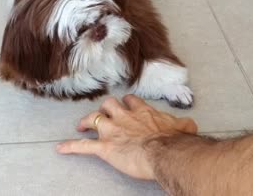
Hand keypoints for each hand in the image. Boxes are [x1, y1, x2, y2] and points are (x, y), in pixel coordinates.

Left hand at [56, 95, 197, 179]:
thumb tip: (191, 124)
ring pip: (94, 119)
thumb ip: (184, 124)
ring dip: (87, 121)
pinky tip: (61, 148)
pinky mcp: (105, 148)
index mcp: (142, 112)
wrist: (164, 152)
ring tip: (82, 126)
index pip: (131, 100)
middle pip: (109, 104)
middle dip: (105, 108)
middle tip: (103, 115)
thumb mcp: (183, 127)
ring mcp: (112, 131)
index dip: (127, 103)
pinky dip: (71, 147)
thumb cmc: (173, 141)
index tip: (126, 106)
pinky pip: (84, 146)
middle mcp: (125, 117)